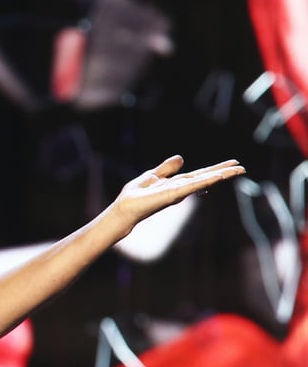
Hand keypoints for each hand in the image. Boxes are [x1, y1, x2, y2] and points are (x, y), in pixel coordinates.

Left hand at [110, 155, 244, 232]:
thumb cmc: (135, 196)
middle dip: (223, 172)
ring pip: (204, 181)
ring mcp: (179, 192)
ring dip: (220, 175)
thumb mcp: (152, 176)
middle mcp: (181, 189)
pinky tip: (218, 176)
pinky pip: (193, 186)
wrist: (124, 209)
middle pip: (206, 178)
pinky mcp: (173, 195)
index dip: (215, 169)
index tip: (231, 163)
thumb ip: (167, 168)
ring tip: (238, 170)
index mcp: (177, 183)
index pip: (199, 175)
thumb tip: (182, 158)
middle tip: (242, 167)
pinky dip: (206, 181)